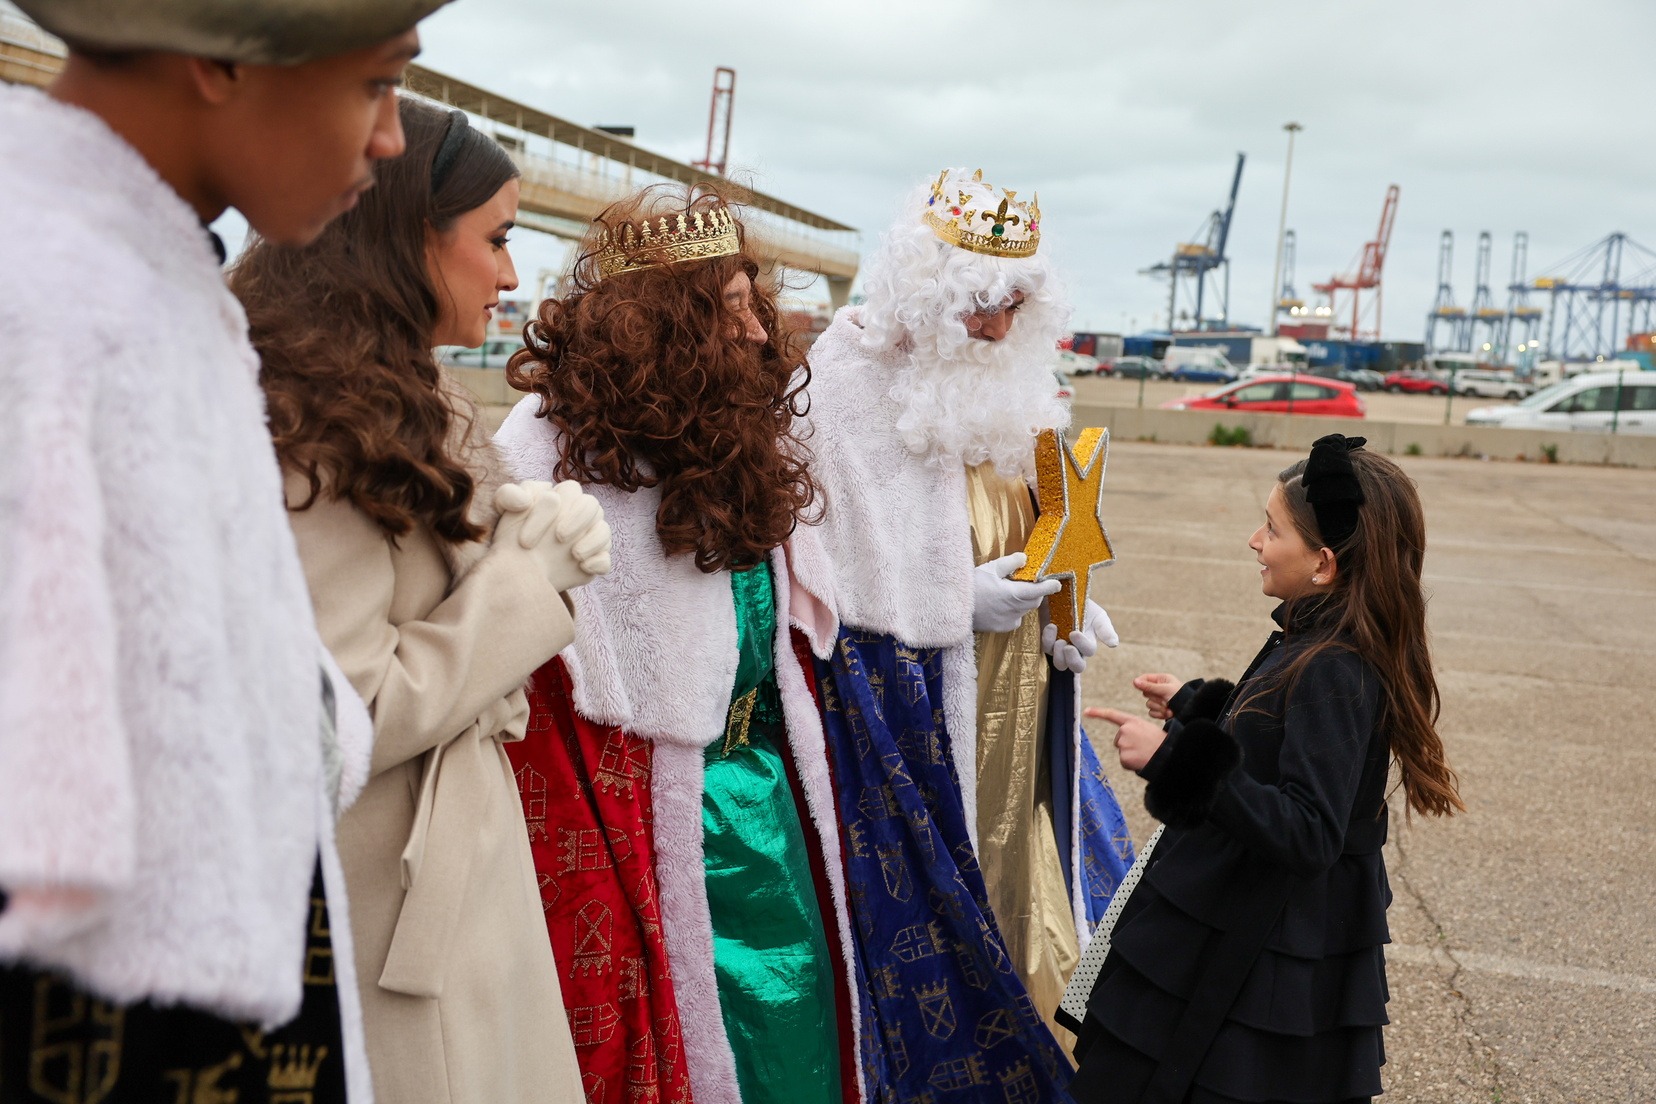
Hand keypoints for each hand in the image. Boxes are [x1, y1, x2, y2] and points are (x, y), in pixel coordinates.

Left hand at [493, 481, 611, 591]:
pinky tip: (583, 566)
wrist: (518, 569)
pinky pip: (605, 559)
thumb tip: (524, 500)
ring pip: (603, 531)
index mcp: (563, 496)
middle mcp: (581, 514)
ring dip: (592, 541)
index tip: (525, 538)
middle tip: (559, 537)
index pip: (567, 491)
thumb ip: (508, 495)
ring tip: (575, 554)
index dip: (545, 513)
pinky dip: (598, 562)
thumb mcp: (504, 511)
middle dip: (578, 520)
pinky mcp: (593, 561)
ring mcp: (590, 538)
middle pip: (592, 506)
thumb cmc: (513, 534)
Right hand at [972, 552, 1061, 632]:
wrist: (955, 607)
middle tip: (1026, 582)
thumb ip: (1011, 563)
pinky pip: (1015, 619)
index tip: (1056, 583)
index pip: (1039, 590)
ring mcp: (1009, 621)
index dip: (1050, 586)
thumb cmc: (972, 585)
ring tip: (1008, 592)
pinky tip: (1000, 605)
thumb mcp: (991, 568)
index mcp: (1015, 594)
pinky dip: (1013, 611)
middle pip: (1034, 601)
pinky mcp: (1002, 628)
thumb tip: (1024, 558)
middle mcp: (1015, 610)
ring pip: (1024, 610)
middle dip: (1035, 592)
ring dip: (1023, 601)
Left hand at [1041, 599, 1119, 672]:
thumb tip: (1114, 644)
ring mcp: (1060, 648)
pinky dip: (1048, 639)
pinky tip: (1051, 626)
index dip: (1082, 645)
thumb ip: (1105, 629)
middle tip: (1067, 647)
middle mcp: (1076, 649)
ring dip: (1059, 654)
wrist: (1063, 595)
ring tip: (1059, 640)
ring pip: (1060, 664)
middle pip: (1077, 666)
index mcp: (1089, 642)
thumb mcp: (1097, 615)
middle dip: (1072, 660)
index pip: (1089, 651)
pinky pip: (1046, 648)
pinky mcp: (1047, 642)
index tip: (1074, 633)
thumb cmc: (1083, 606)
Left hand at [1084, 707, 1166, 771]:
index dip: (1098, 713)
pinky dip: (1132, 764)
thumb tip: (1122, 741)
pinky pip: (1124, 762)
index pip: (1112, 715)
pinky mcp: (1124, 757)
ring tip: (1144, 753)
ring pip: (1122, 752)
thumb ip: (1133, 730)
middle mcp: (1125, 730)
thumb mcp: (1147, 729)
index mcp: (1132, 721)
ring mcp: (1123, 744)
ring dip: (1131, 754)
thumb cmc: (1160, 742)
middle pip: (1118, 740)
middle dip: (1128, 745)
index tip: (1086, 711)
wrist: (1169, 755)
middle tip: (1143, 747)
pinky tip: (1141, 760)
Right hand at [1132, 673, 1183, 720]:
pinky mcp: (1160, 711)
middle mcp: (1160, 689)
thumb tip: (1134, 681)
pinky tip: (1169, 714)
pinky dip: (1159, 714)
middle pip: (1146, 692)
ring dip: (1159, 707)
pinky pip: (1151, 712)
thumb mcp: (1165, 690)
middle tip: (1165, 700)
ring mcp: (1160, 700)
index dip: (1141, 682)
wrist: (1191, 712)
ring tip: (1170, 708)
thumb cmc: (1182, 697)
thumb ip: (1149, 686)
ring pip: (1148, 704)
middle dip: (1155, 698)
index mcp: (1162, 680)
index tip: (1137, 685)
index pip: (1146, 678)